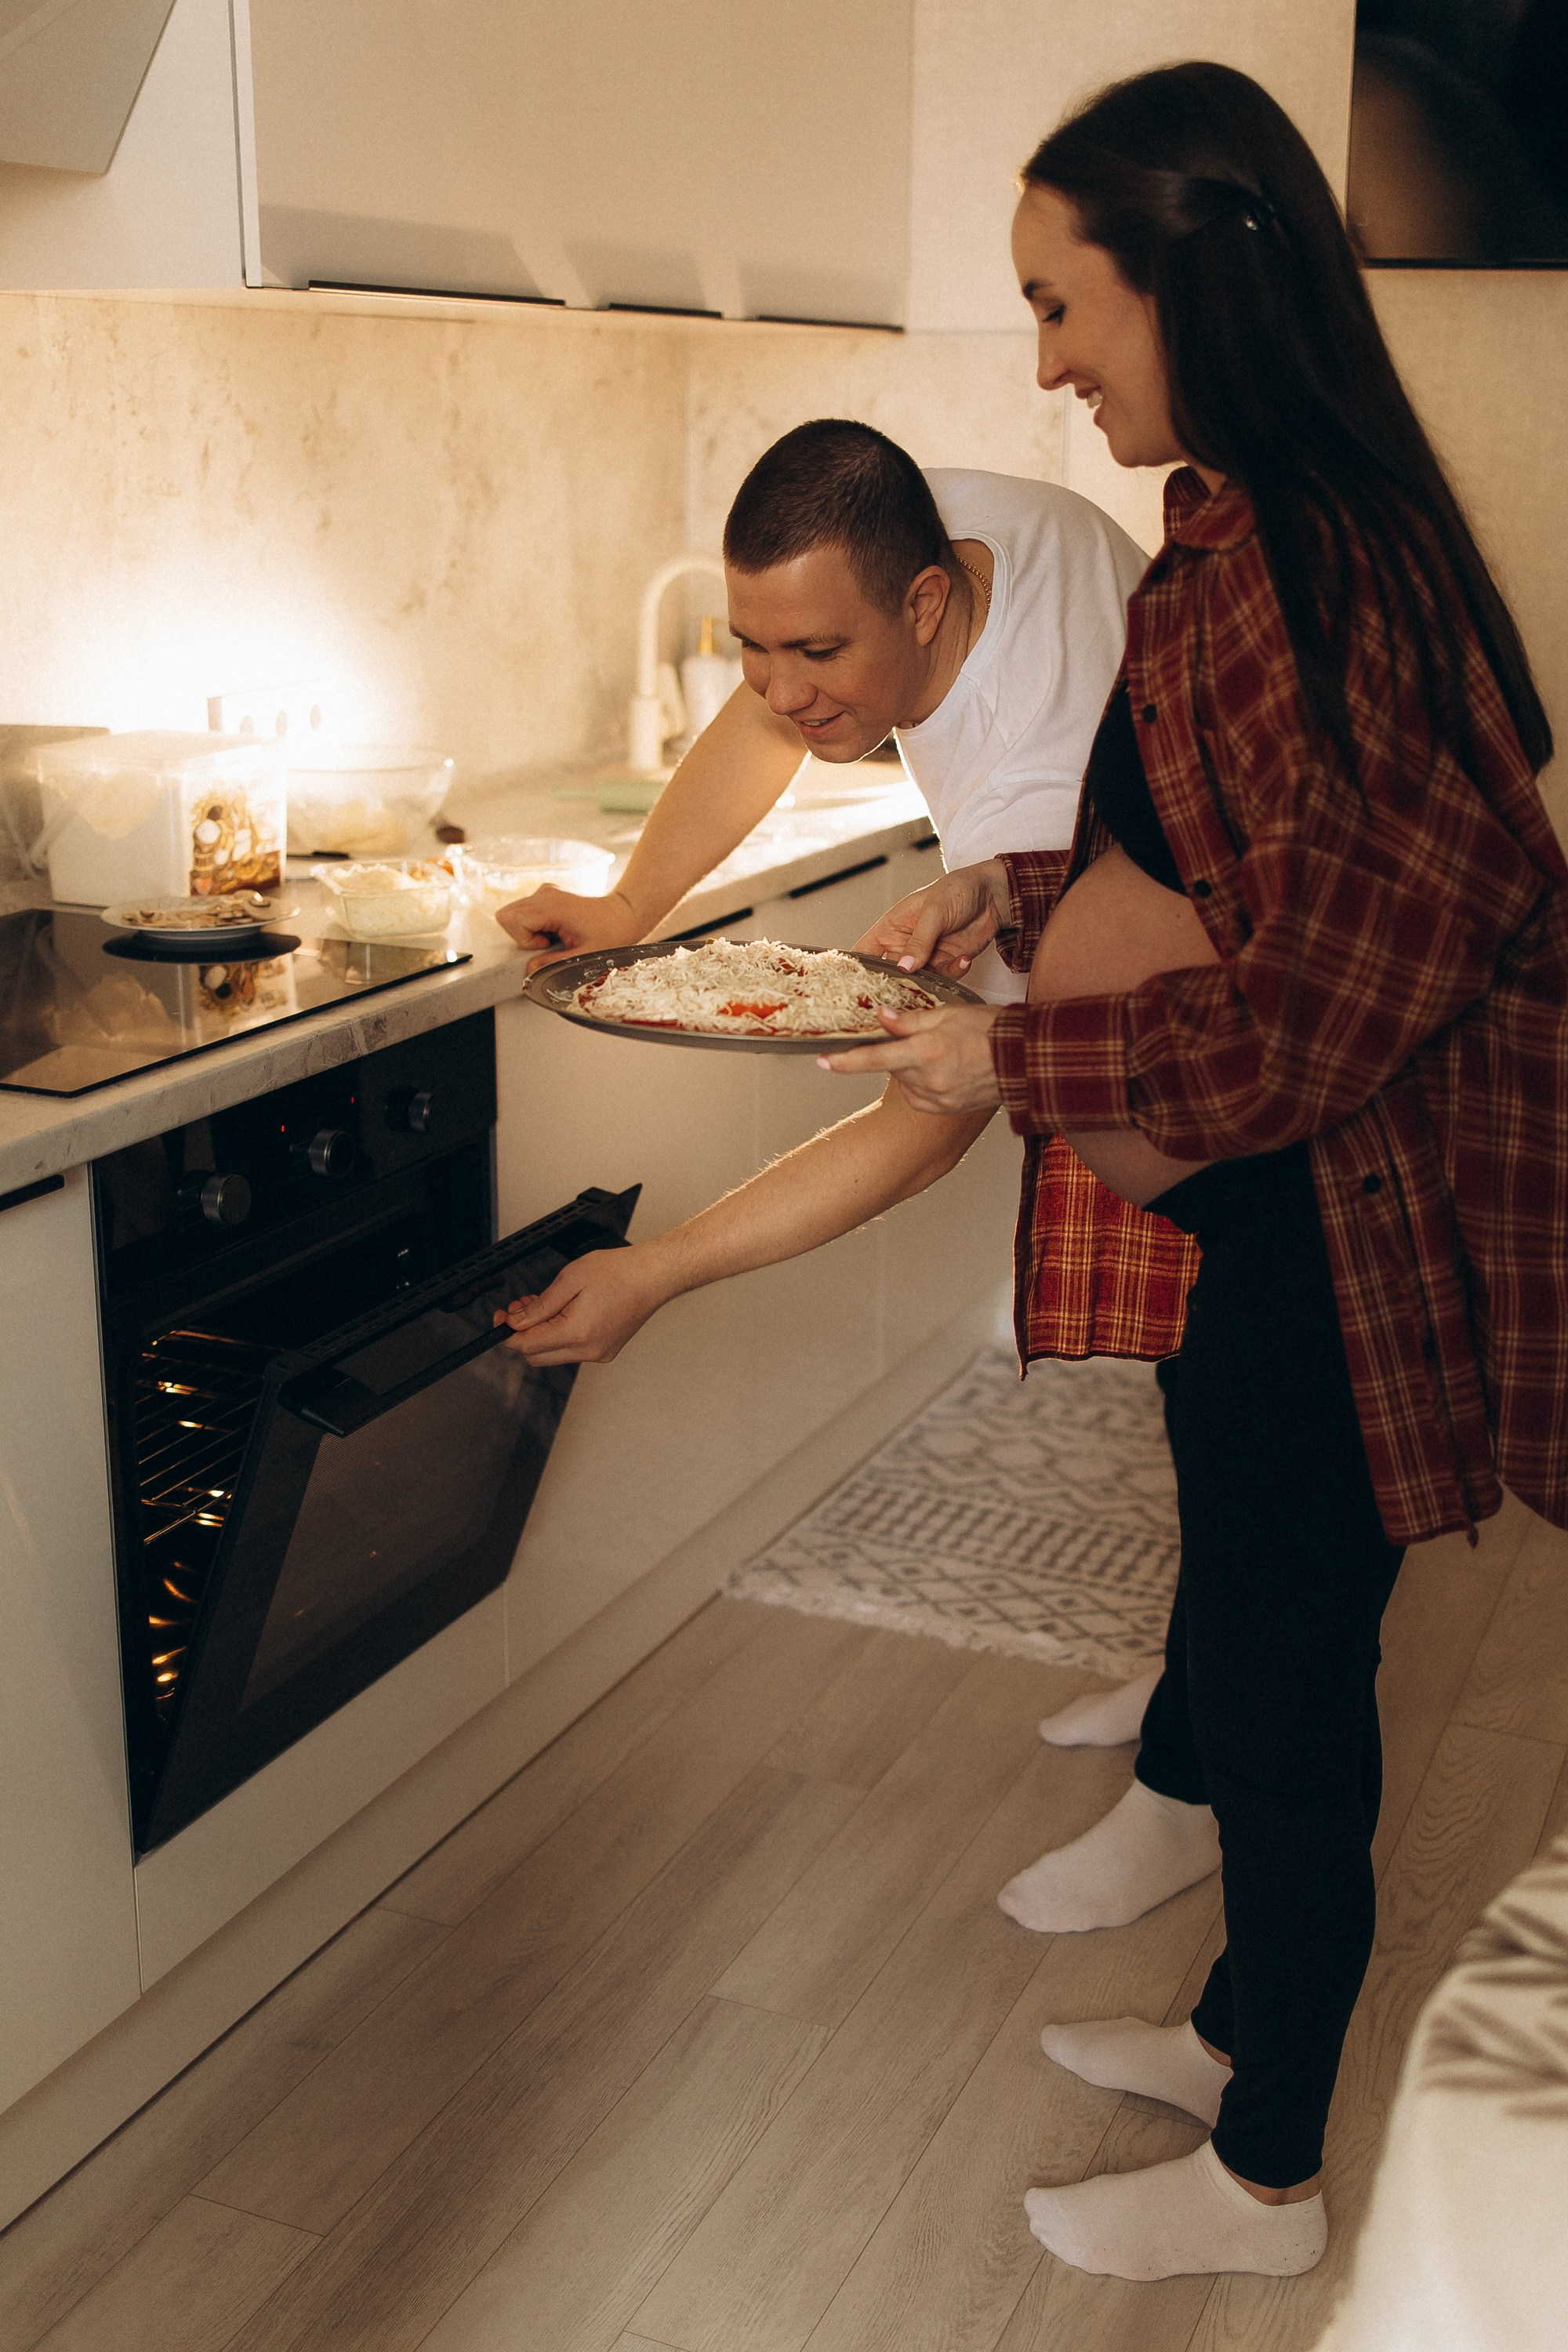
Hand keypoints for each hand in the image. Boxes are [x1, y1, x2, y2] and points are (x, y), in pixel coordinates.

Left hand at [491, 1244, 672, 1365]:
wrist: (653, 1276)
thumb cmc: (620, 1272)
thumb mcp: (570, 1279)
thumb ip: (540, 1305)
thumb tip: (517, 1322)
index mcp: (577, 1333)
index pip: (527, 1346)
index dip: (507, 1333)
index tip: (500, 1319)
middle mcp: (589, 1350)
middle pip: (537, 1357)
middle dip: (523, 1334)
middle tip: (520, 1308)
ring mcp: (599, 1353)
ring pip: (554, 1354)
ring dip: (542, 1334)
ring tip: (543, 1304)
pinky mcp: (606, 1350)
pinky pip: (572, 1350)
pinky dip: (561, 1335)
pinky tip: (563, 1312)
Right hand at [496, 884, 640, 968]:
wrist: (623, 915)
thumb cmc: (610, 933)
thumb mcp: (584, 956)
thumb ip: (553, 964)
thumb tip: (529, 970)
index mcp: (552, 906)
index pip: (512, 920)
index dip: (524, 939)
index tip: (546, 944)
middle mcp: (544, 894)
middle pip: (507, 915)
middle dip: (521, 935)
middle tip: (548, 942)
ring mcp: (545, 893)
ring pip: (514, 913)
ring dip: (527, 930)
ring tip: (553, 936)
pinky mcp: (547, 896)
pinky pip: (525, 912)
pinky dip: (534, 925)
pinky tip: (555, 930)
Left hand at [818, 1004, 1001, 1114]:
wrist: (1027, 1060)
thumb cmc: (993, 1030)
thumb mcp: (950, 1013)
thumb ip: (911, 1020)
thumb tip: (882, 1018)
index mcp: (927, 1052)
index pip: (874, 1058)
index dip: (844, 1062)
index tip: (821, 1062)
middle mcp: (929, 1080)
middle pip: (892, 1066)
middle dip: (899, 1051)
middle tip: (925, 1038)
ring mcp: (938, 1099)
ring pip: (906, 1080)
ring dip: (913, 1066)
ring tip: (945, 1053)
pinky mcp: (945, 1110)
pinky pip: (921, 1095)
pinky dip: (925, 1082)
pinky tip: (947, 1070)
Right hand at [852, 859, 1009, 977]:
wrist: (992, 895)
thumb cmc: (956, 891)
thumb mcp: (934, 912)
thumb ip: (919, 941)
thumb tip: (903, 967)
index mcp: (891, 927)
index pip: (864, 951)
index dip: (857, 969)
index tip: (857, 987)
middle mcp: (904, 945)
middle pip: (890, 974)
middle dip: (896, 985)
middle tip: (904, 994)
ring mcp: (925, 956)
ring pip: (918, 981)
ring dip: (930, 982)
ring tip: (943, 970)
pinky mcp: (946, 963)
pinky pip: (944, 979)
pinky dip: (954, 973)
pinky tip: (964, 958)